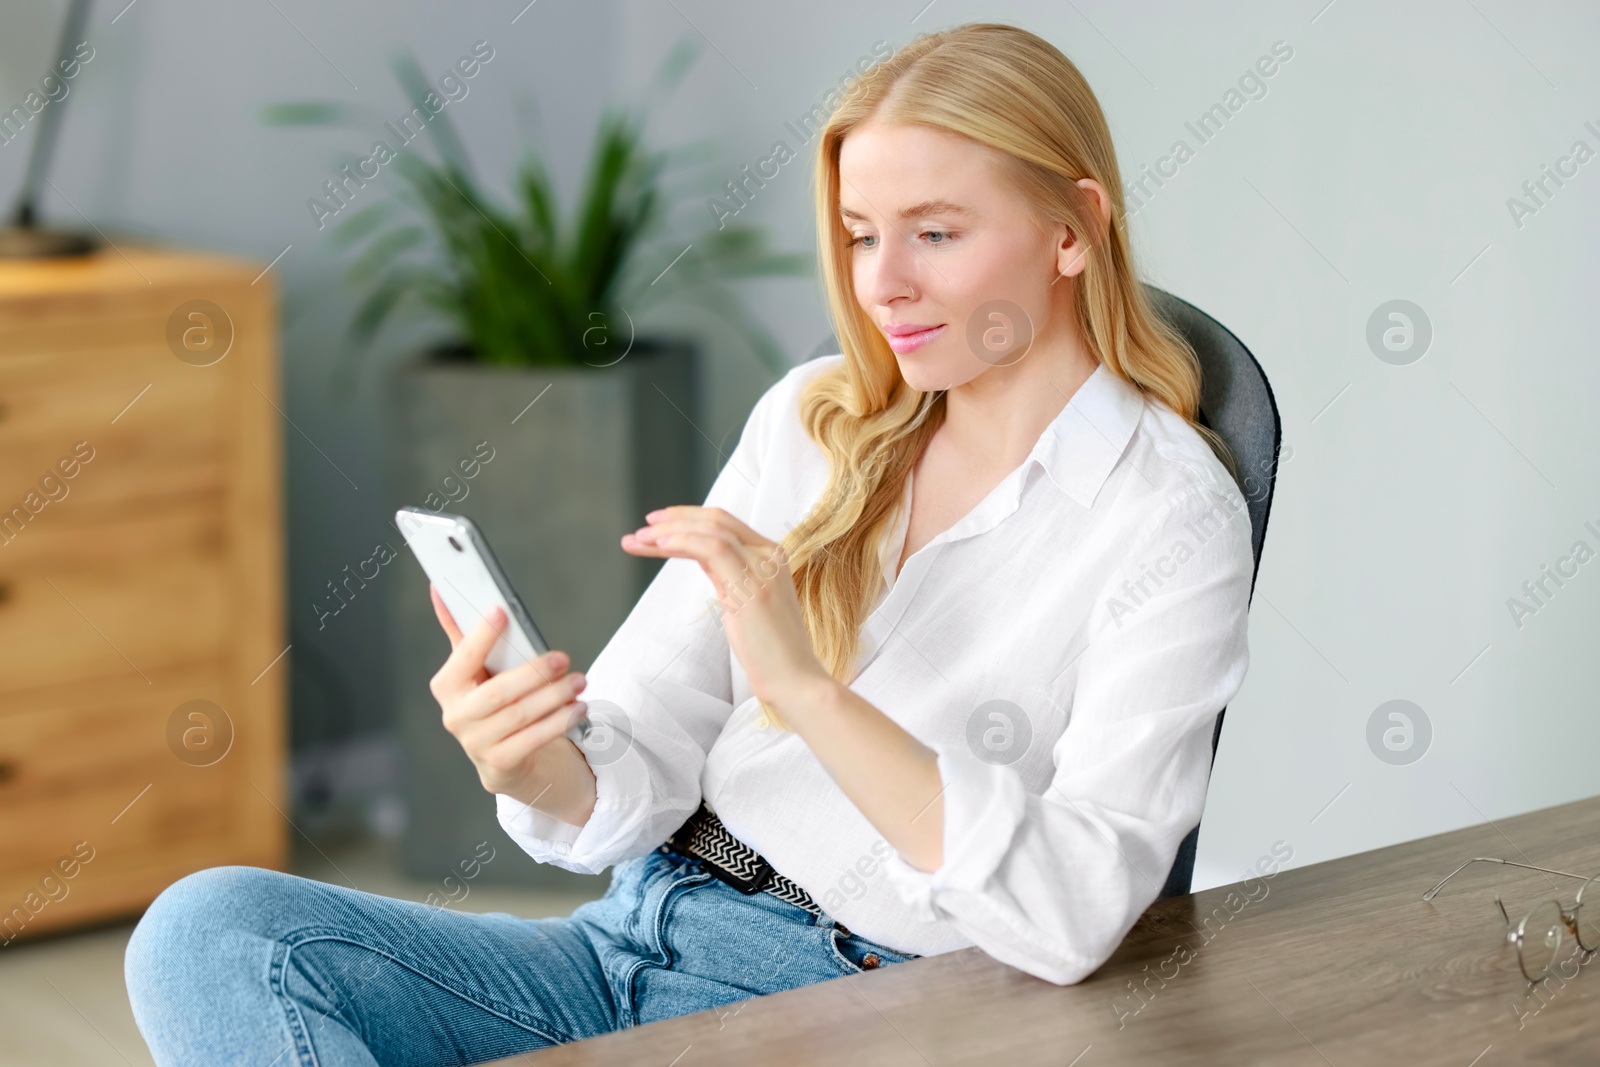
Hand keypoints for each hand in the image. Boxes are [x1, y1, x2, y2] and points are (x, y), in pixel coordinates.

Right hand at [426, 583, 588, 800]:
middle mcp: (456, 716)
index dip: (482, 634)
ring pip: (521, 716)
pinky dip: (559, 722)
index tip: (502, 610)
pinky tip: (578, 708)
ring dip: (555, 697)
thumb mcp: (475, 669)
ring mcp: (476, 743)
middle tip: (562, 658)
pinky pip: (534, 740)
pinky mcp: (501, 763)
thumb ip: (463, 633)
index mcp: (447, 685)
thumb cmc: (490, 700)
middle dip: (534, 673)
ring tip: (579, 682)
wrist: (501, 756)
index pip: (464, 656)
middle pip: (499, 691)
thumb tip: (440, 589)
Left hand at [621, 506, 829, 712]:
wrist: (794, 679)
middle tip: (643, 527)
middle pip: (717, 519)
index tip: (658, 524)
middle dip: (675, 519)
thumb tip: (695, 553)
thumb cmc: (768, 649)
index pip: (725, 523)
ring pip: (713, 530)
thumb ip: (725, 573)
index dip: (688, 518)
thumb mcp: (742, 599)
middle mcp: (770, 554)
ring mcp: (763, 568)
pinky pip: (713, 549)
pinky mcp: (752, 587)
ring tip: (640, 539)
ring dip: (671, 531)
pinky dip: (684, 542)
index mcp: (771, 555)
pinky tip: (661, 546)